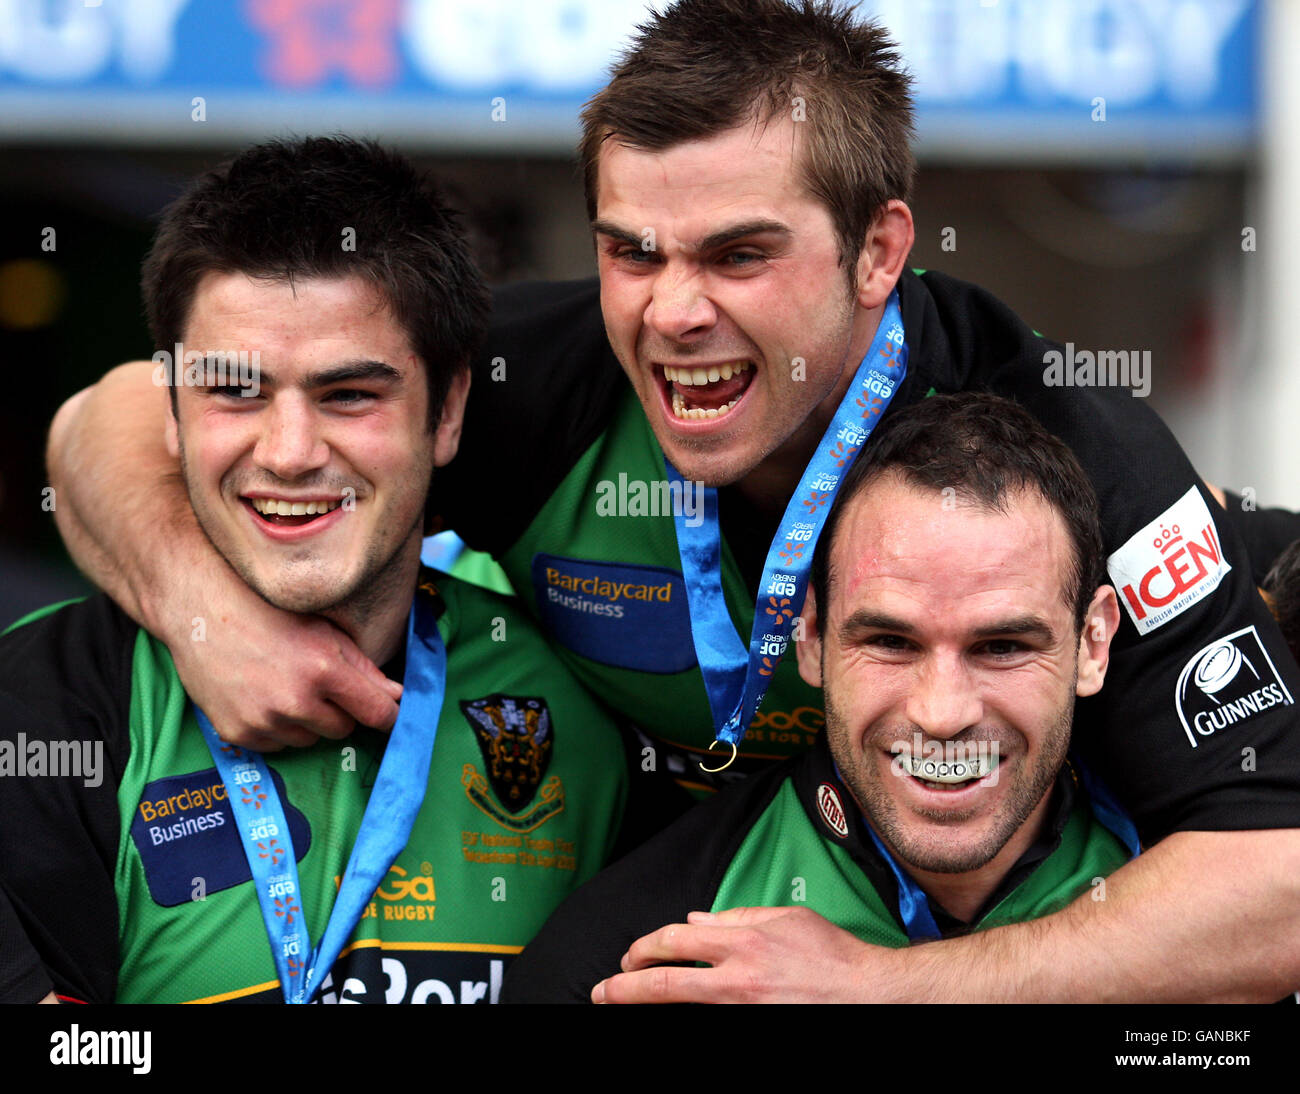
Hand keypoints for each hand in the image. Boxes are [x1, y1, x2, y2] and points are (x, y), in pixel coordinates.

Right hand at [161, 561, 402, 750]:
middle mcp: (295, 700)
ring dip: (307, 721)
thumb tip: (397, 696)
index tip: (390, 716)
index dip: (388, 716)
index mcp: (324, 669)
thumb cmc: (267, 612)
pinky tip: (262, 696)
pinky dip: (277, 728)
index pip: (377, 713)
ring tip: (284, 684)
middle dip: (340, 710)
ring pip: (310, 739)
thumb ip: (364, 668)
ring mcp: (264, 720)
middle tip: (319, 683)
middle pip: (343, 729)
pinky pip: (277, 745)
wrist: (200, 611)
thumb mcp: (324, 630)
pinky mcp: (238, 733)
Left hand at [592, 906, 888, 1002]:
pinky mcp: (754, 1027)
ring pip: (682, 1008)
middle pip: (666, 983)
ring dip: (647, 1008)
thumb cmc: (834, 956)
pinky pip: (709, 1022)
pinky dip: (684, 1019)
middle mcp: (738, 978)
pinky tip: (670, 1019)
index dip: (646, 947)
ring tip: (622, 1007)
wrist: (871, 995)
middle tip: (604, 992)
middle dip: (626, 988)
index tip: (631, 956)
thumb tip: (697, 921)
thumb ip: (738, 917)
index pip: (676, 940)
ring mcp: (744, 1010)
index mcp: (744, 942)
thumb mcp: (787, 919)